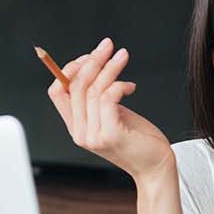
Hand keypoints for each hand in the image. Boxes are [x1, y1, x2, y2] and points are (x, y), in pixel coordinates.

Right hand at [46, 36, 172, 182]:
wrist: (156, 168)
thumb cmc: (139, 140)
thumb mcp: (114, 115)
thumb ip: (100, 100)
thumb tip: (96, 67)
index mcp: (76, 127)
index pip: (57, 92)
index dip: (69, 69)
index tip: (90, 56)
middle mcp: (80, 132)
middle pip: (75, 86)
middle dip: (92, 60)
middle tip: (108, 46)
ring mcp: (93, 135)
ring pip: (93, 89)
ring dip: (109, 67)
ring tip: (123, 56)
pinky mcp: (110, 134)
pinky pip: (108, 98)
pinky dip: (119, 85)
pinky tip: (131, 86)